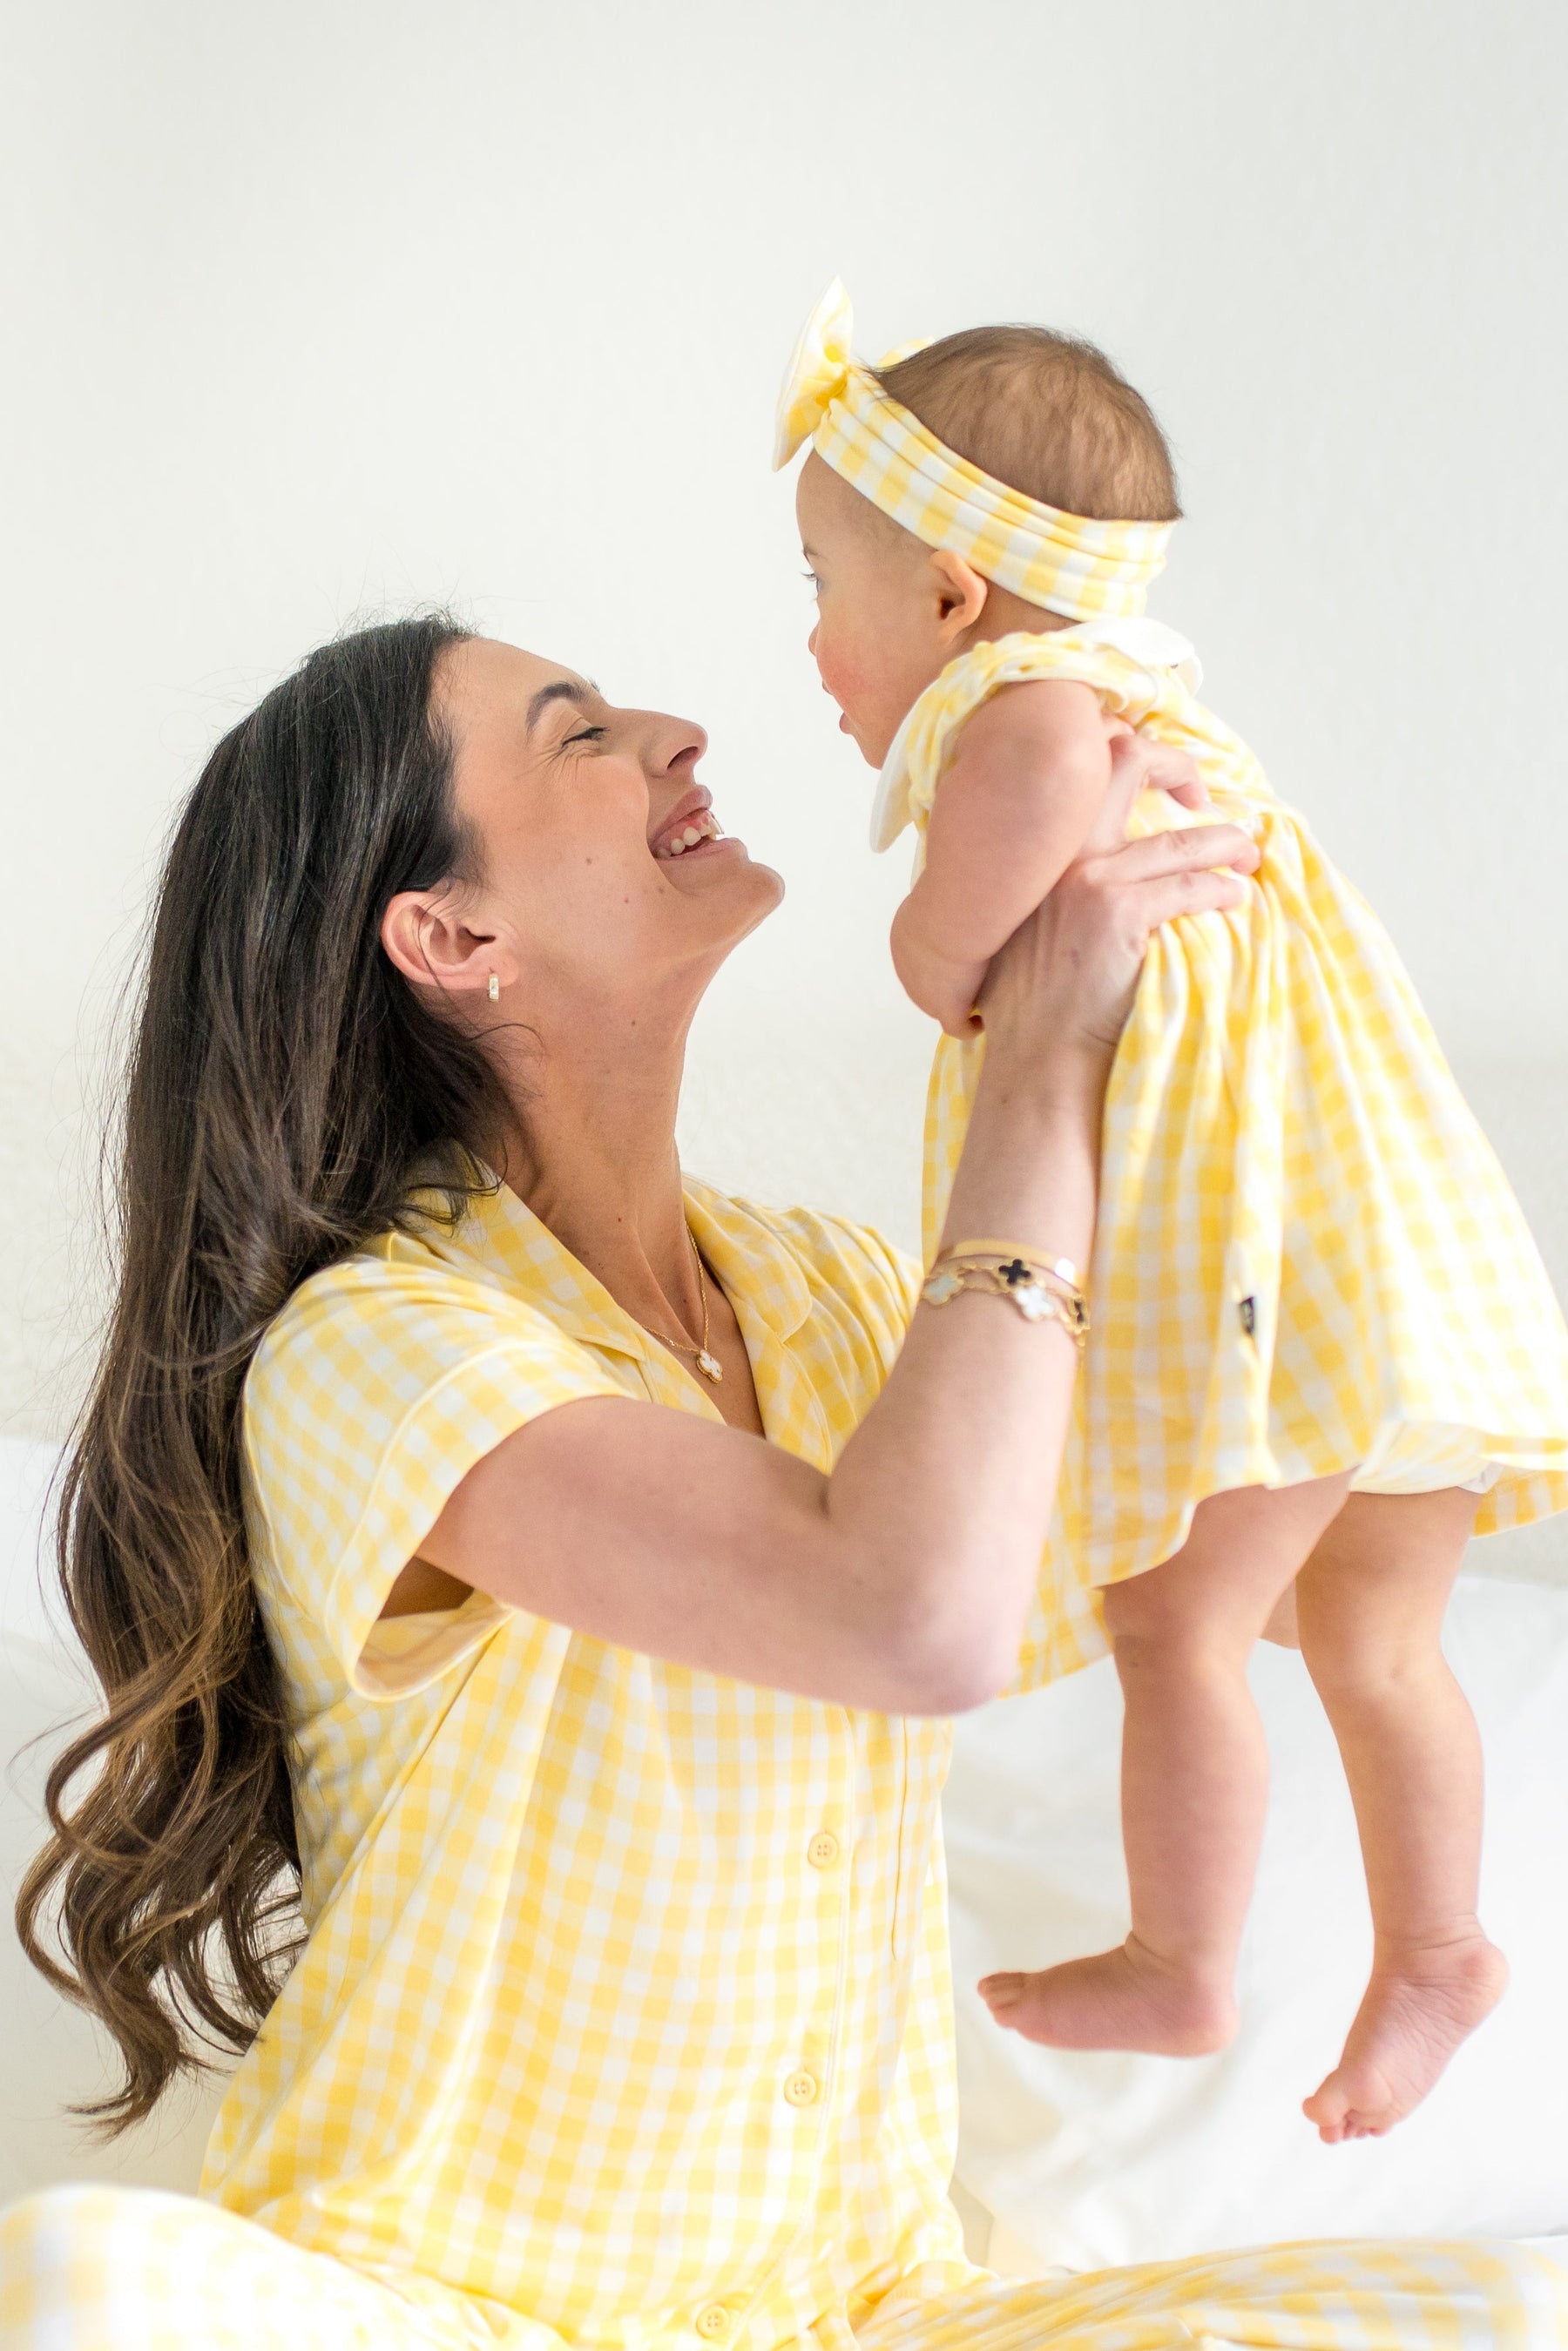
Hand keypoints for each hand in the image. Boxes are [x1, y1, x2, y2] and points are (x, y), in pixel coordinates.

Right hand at [979, 729, 1259, 1073]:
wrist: (1036, 1056)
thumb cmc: (1031, 1007)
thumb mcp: (1020, 931)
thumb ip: (1047, 890)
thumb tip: (1092, 871)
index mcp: (1033, 854)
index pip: (1079, 771)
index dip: (1125, 752)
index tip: (1162, 777)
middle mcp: (1057, 855)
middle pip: (1123, 766)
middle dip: (1176, 766)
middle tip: (1204, 793)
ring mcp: (1088, 882)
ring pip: (1178, 839)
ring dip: (1224, 842)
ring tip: (1246, 854)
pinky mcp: (1119, 914)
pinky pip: (1190, 886)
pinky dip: (1221, 889)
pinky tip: (1235, 896)